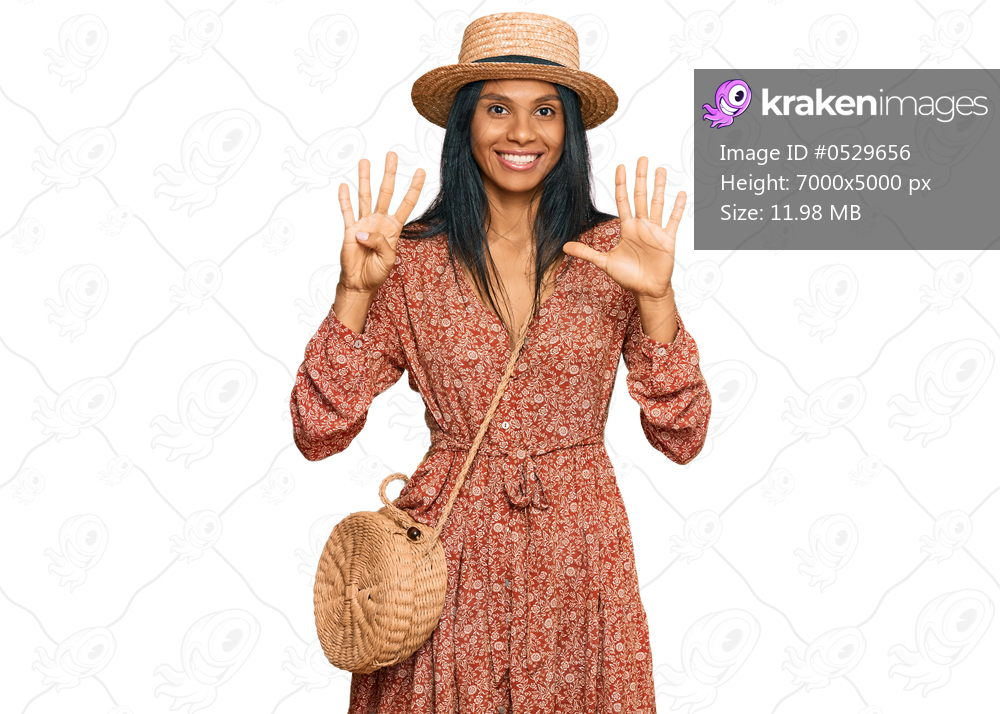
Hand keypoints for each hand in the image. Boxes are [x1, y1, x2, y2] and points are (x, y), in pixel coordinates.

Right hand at [338, 151, 424, 293]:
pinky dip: (344, 199)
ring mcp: (364, 224)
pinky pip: (347, 212)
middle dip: (389, 174)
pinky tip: (344, 186)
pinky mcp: (349, 230)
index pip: (406, 204)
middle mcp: (379, 222)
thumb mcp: (387, 259)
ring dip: (365, 179)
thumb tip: (364, 231)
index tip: (421, 172)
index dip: (414, 188)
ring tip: (365, 162)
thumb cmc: (376, 272)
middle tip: (392, 155)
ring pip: (365, 196)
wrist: (359, 283)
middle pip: (385, 192)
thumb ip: (379, 243)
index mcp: (393, 228)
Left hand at [562, 157, 685, 298]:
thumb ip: (586, 253)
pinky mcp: (667, 240)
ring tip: (661, 169)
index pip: (623, 200)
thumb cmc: (628, 276)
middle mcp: (641, 226)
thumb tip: (565, 247)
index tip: (621, 166)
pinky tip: (681, 194)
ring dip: (659, 187)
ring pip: (657, 204)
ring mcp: (655, 231)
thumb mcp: (604, 263)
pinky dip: (678, 208)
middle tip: (642, 158)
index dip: (621, 184)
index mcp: (627, 228)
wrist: (646, 290)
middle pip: (640, 196)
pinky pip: (673, 220)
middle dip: (640, 178)